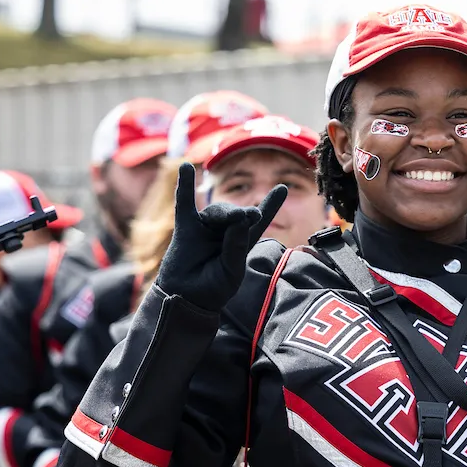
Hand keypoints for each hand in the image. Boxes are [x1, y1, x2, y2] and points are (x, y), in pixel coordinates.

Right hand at [154, 163, 287, 312]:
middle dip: (242, 213)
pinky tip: (186, 167)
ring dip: (224, 213)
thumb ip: (237, 244)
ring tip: (228, 219)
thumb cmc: (213, 288)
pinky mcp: (186, 227)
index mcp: (242, 243)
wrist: (187, 299)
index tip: (282, 188)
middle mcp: (225, 232)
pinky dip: (185, 185)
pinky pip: (185, 202)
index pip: (259, 221)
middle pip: (237, 214)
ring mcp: (205, 228)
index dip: (270, 205)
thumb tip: (239, 215)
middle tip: (249, 215)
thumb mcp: (233, 270)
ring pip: (217, 211)